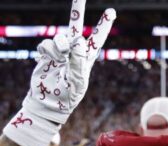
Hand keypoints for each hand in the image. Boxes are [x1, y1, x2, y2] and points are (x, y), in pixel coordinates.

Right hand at [23, 0, 115, 123]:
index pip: (97, 39)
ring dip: (60, 46)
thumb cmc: (67, 97)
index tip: (111, 11)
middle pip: (76, 27)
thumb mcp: (77, 82)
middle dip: (77, 10)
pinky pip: (47, 44)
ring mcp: (59, 52)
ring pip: (60, 37)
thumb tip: (78, 39)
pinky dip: (49, 52)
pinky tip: (51, 62)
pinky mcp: (46, 53)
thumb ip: (79, 61)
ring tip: (61, 60)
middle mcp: (74, 52)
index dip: (103, 25)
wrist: (49, 104)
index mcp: (87, 59)